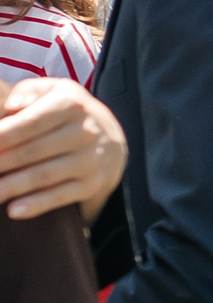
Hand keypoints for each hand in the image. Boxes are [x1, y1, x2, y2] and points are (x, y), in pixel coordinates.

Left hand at [0, 80, 125, 220]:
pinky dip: (36, 205)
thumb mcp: (55, 91)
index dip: (1, 136)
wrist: (112, 139)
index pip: (29, 122)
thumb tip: (13, 106)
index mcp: (71, 105)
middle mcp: (85, 132)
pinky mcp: (93, 184)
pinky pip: (60, 196)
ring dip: (9, 187)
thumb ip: (29, 91)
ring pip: (42, 176)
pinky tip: (13, 210)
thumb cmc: (67, 114)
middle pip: (31, 151)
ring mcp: (90, 160)